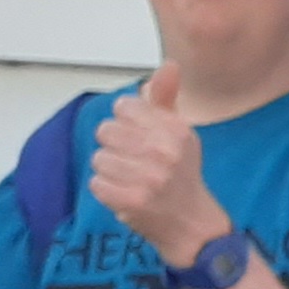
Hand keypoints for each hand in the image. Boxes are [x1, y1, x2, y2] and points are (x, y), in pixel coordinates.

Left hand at [89, 65, 230, 263]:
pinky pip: (96, 183)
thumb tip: (169, 64)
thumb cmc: (180, 173)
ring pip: (99, 158)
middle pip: (106, 131)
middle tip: (137, 163)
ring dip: (111, 171)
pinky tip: (127, 194)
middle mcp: (165, 151)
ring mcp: (149, 177)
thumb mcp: (179, 131)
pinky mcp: (132, 200)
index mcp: (176, 129)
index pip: (123, 107)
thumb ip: (165, 97)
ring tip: (132, 180)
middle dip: (116, 147)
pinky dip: (107, 191)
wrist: (192, 224)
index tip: (143, 139)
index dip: (127, 122)